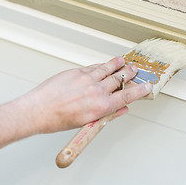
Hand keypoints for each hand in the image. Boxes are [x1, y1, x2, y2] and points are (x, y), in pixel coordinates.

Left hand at [24, 56, 151, 132]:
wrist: (37, 110)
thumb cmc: (57, 120)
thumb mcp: (86, 123)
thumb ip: (107, 114)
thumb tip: (121, 110)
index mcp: (101, 107)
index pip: (127, 96)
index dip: (140, 90)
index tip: (148, 86)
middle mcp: (96, 91)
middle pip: (120, 79)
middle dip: (130, 74)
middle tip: (136, 70)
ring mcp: (86, 79)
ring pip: (107, 68)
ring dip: (118, 64)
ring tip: (124, 61)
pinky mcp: (76, 72)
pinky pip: (93, 67)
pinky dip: (102, 65)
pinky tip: (105, 64)